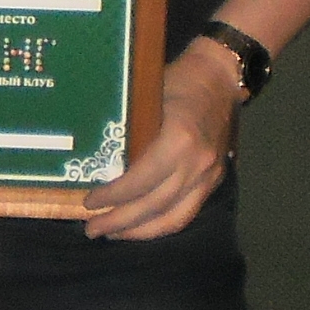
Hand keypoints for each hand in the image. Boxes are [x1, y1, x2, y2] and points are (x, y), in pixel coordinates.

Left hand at [82, 39, 241, 240]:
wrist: (221, 76)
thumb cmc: (178, 80)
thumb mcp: (146, 97)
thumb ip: (128, 131)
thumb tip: (90, 158)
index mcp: (179, 141)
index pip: (141, 182)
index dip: (113, 197)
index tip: (88, 202)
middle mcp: (197, 164)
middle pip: (155, 207)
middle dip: (121, 222)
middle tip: (92, 229)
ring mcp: (210, 175)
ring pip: (174, 218)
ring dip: (140, 231)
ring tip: (113, 234)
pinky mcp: (215, 180)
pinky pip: (187, 212)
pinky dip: (162, 224)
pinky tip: (141, 227)